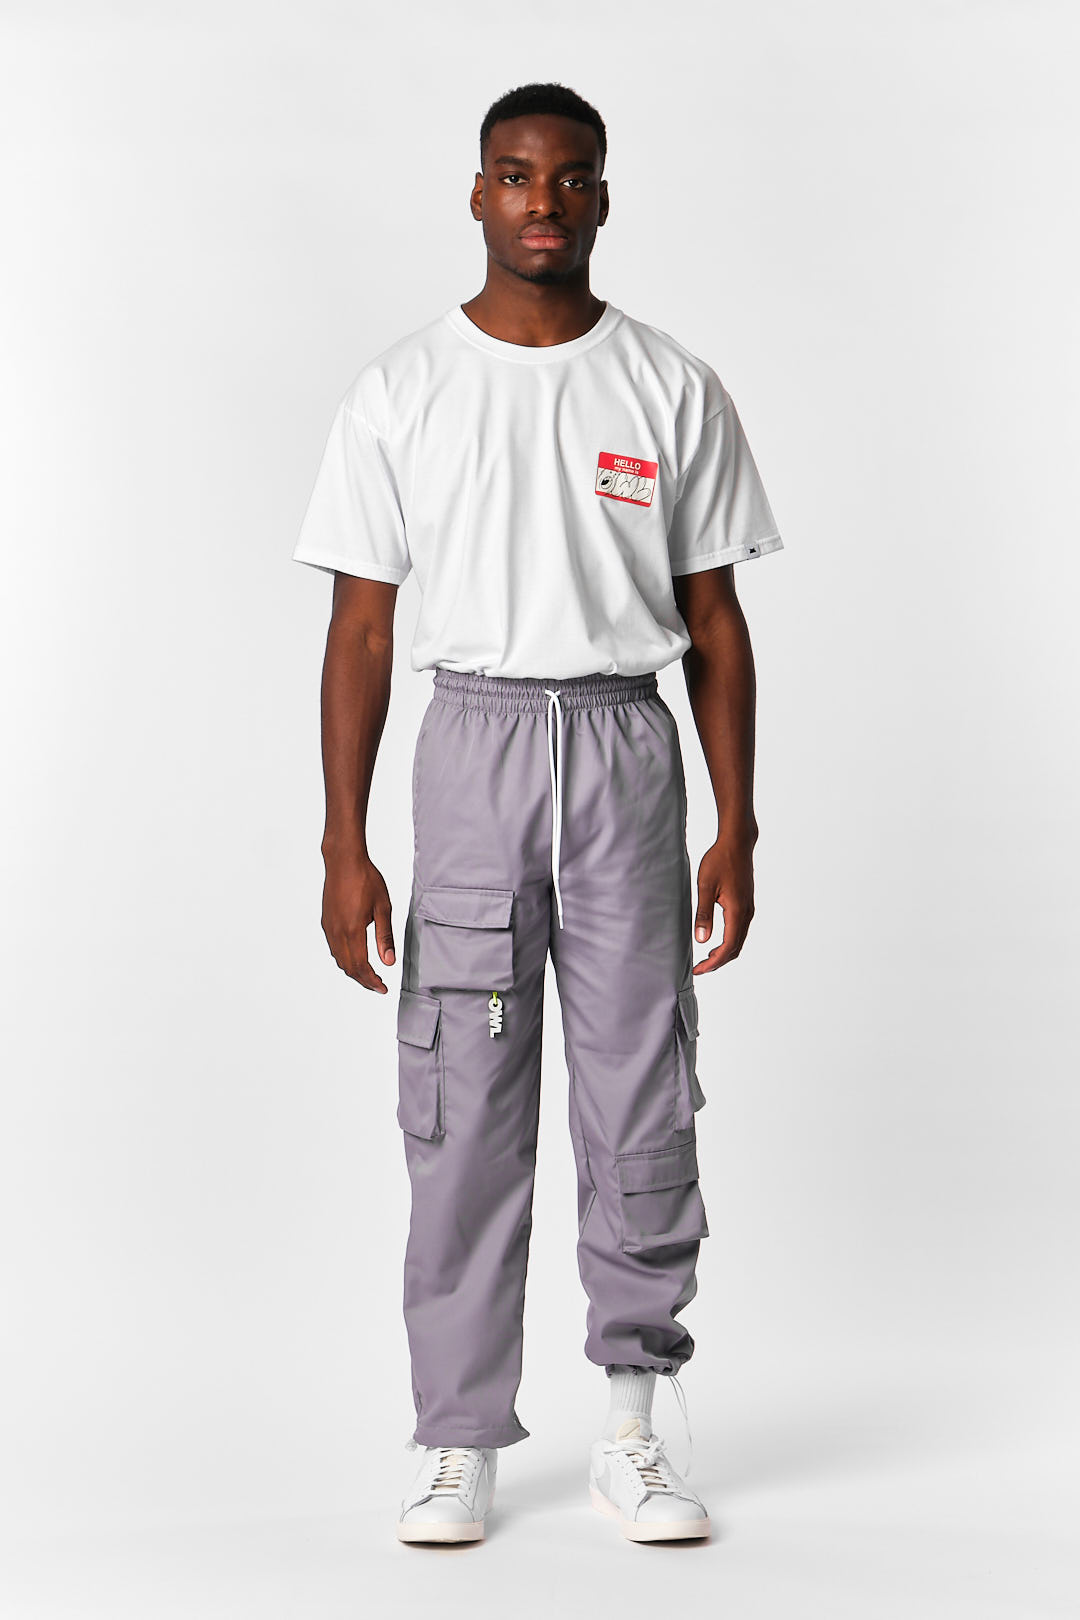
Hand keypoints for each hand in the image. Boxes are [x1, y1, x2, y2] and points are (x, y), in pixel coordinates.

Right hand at [320, 848, 395, 992]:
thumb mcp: (383, 907)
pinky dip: (344, 958)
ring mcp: (329, 927)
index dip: (372, 981)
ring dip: (353, 970)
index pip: (361, 966)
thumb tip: (388, 961)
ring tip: (369, 974)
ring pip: (339, 959)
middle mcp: (337, 932)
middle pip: (348, 967)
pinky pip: (334, 947)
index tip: (383, 988)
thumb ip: (385, 936)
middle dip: (363, 979)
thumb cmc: (366, 879)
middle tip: (378, 985)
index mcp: (352, 930)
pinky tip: (355, 955)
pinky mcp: (326, 921)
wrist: (343, 860)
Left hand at [692, 834, 755, 973]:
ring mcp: (748, 909)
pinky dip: (729, 941)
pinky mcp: (746, 904)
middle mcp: (747, 913)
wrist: (737, 843)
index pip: (728, 947)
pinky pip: (740, 930)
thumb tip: (701, 940)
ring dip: (724, 952)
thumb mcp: (705, 887)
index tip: (699, 969)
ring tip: (706, 957)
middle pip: (736, 947)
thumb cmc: (720, 861)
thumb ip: (704, 914)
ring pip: (739, 940)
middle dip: (718, 961)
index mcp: (737, 911)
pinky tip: (716, 940)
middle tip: (700, 968)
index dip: (714, 962)